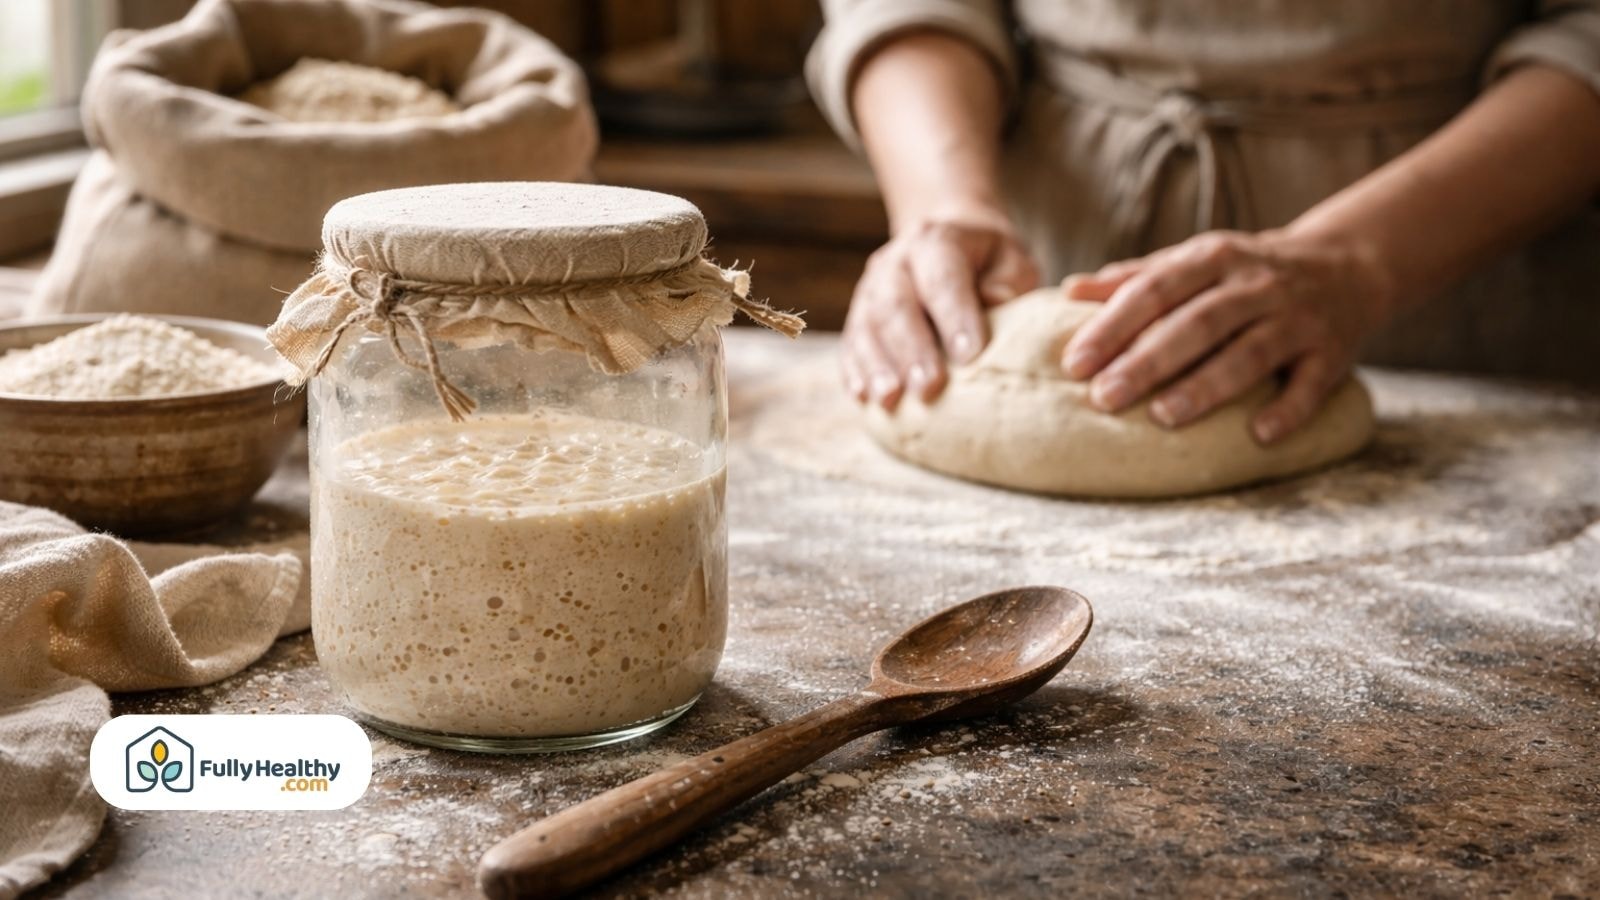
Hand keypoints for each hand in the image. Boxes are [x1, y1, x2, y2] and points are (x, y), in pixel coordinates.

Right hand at [842, 208, 1038, 409]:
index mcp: (937, 241)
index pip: (942, 276)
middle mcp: (896, 261)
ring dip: (877, 365)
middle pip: (896, 304)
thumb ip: (1007, 283)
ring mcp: (870, 288)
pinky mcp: (857, 315)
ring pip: (866, 325)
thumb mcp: (1011, 263)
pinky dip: (855, 370)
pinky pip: (850, 343)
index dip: (954, 315)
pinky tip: (863, 397)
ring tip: (890, 400)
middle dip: (912, 349)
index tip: (969, 356)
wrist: (949, 248)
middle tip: (928, 388)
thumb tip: (993, 305)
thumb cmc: (990, 266)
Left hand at [1061, 229, 1393, 443]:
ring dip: (1207, 385)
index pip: (1156, 289)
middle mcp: (1256, 285)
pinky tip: (1258, 435)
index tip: (1074, 363)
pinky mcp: (1334, 351)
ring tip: (1163, 417)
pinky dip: (1288, 409)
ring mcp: (1298, 317)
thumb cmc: (1247, 272)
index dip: (1114, 326)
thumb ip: (1137, 278)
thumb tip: (1069, 291)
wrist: (1348, 264)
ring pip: (1250, 352)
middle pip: (1197, 323)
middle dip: (1148, 361)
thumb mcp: (1196, 262)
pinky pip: (1312, 383)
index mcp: (1213, 258)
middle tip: (1104, 398)